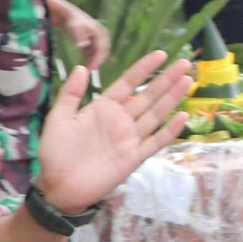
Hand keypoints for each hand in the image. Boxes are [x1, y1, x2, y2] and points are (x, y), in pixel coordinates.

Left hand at [32, 52, 193, 212]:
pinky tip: (182, 117)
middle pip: (148, 96)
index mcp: (103, 108)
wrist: (59, 187)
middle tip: (184, 63)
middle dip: (166, 79)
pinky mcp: (135, 157)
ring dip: (172, 98)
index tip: (160, 55)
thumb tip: (82, 67)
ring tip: (187, 81)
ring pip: (156, 114)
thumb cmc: (55, 153)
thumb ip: (70, 94)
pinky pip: (155, 141)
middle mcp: (121, 120)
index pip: (128, 83)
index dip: (144, 69)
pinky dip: (169, 130)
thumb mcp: (57, 118)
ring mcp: (130, 138)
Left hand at [44, 0, 110, 66]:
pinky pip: (94, 54)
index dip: (98, 60)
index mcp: (102, 34)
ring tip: (85, 70)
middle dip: (96, 63)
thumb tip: (82, 46)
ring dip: (93, 62)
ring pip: (99, 55)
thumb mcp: (75, 29)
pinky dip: (90, 59)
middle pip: (103, 54)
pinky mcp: (94, 43)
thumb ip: (79, 38)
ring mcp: (99, 41)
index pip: (103, 50)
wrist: (70, 16)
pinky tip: (85, 65)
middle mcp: (103, 38)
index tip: (90, 69)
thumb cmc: (73, 22)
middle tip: (87, 72)